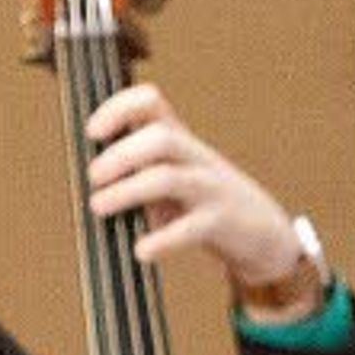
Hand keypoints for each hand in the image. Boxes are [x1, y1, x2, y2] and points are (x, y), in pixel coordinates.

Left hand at [83, 83, 325, 310]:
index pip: (151, 103)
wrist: (266, 232)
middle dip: (120, 155)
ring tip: (99, 207)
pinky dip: (162, 240)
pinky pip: (190, 228)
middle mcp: (196, 158)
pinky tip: (141, 251)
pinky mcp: (221, 223)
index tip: (93, 132)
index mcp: (181, 140)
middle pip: (160, 139)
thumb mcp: (176, 171)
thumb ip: (139, 166)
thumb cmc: (205, 200)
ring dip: (128, 191)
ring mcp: (211, 189)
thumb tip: (88, 175)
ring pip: (170, 179)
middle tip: (93, 177)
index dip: (119, 108)